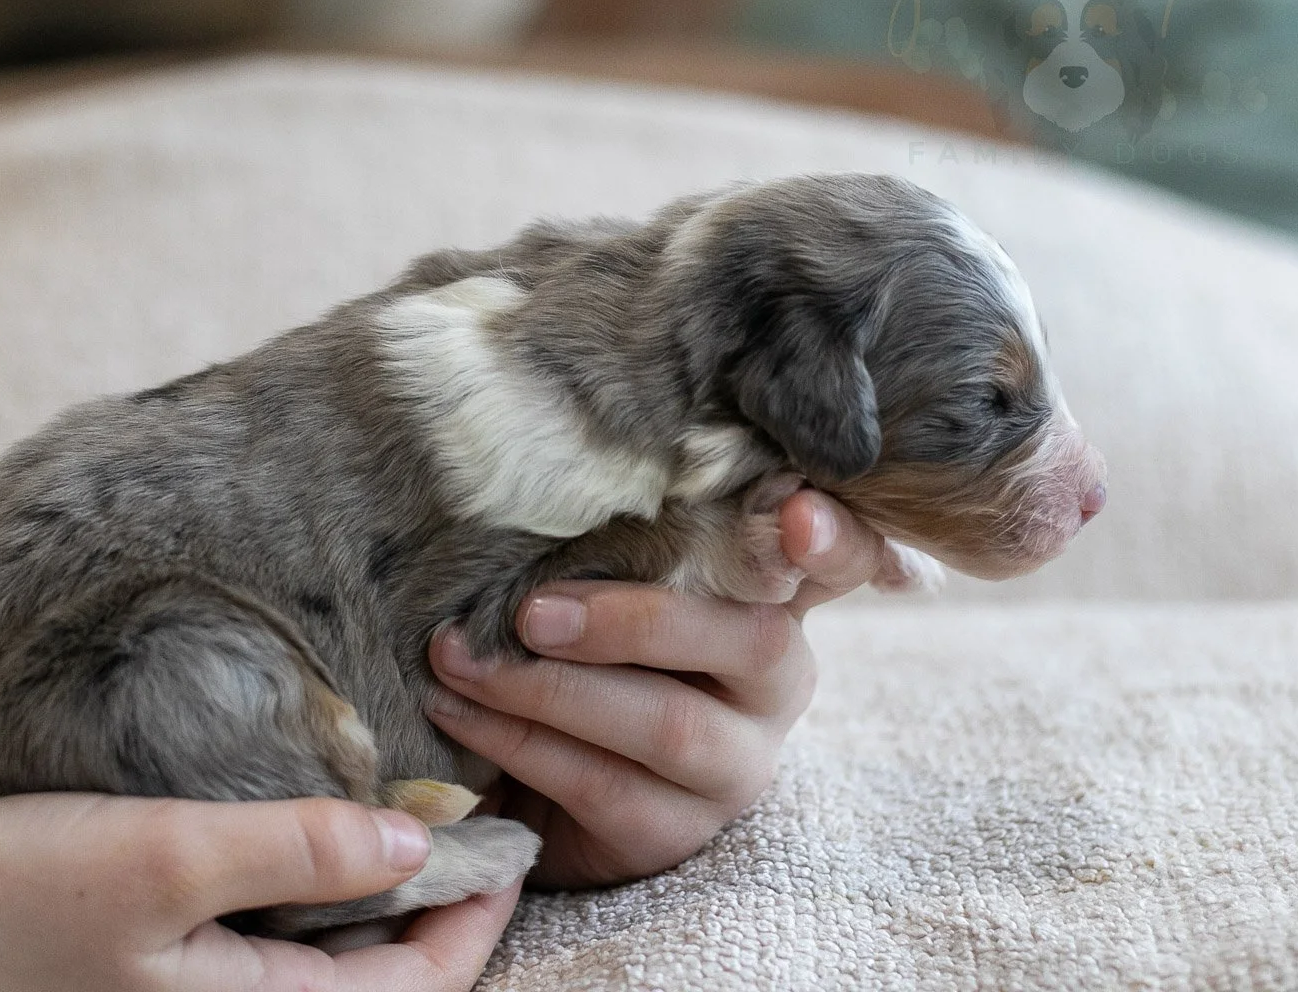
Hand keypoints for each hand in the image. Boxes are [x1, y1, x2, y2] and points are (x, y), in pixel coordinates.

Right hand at [0, 793, 519, 991]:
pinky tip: (310, 820)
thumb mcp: (164, 857)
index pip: (421, 986)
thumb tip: (421, 838)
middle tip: (476, 804)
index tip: (517, 829)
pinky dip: (313, 884)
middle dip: (444, 898)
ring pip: (331, 956)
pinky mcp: (162, 972)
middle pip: (385, 977)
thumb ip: (297, 848)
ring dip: (381, 887)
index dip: (483, 909)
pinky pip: (272, 939)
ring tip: (411, 799)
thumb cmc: (3, 908)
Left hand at [428, 488, 918, 888]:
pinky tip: (456, 711)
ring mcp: (738, 764)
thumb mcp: (606, 573)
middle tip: (530, 610)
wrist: (542, 770)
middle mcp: (778, 681)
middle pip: (748, 643)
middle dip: (631, 621)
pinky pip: (601, 784)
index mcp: (774, 596)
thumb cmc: (580, 638)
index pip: (841, 559)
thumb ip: (619, 534)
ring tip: (460, 658)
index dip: (831, 537)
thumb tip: (549, 467)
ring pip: (668, 723)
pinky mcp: (677, 830)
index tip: (798, 513)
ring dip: (546, 689)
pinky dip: (515, 740)